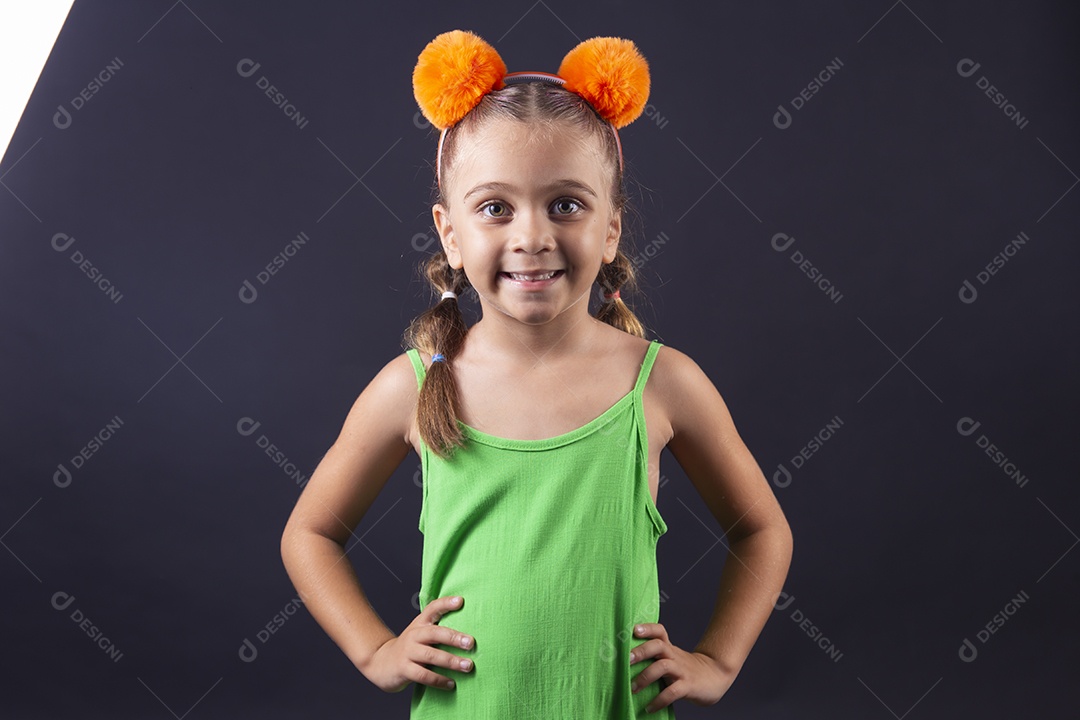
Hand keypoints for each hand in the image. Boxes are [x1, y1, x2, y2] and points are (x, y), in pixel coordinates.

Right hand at [359, 594, 474, 692]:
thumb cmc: (410, 648)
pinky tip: (451, 684)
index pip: (432, 608)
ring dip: (451, 661)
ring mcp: (408, 652)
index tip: (461, 601)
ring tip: (468, 666)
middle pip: (434, 633)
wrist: (380, 662)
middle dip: (454, 638)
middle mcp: (414, 635)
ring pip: (431, 655)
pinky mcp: (404, 669)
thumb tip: (469, 634)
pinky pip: (424, 676)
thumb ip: (438, 630)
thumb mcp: (420, 633)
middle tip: (471, 643)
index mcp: (420, 624)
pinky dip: (439, 680)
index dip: (446, 603)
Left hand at [628, 622, 734, 711]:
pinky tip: (649, 708)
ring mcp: (682, 670)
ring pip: (663, 666)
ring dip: (645, 677)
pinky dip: (659, 700)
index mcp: (669, 648)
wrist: (714, 676)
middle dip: (641, 651)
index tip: (633, 630)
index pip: (659, 631)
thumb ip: (654, 657)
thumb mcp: (671, 658)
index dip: (647, 628)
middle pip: (658, 645)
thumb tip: (624, 663)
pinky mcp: (688, 686)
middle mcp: (674, 656)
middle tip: (627, 660)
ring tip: (633, 688)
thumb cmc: (685, 668)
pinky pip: (672, 692)